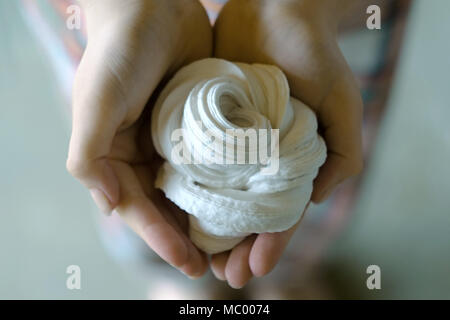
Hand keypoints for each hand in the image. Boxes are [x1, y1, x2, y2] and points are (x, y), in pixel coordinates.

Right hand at [66, 0, 212, 276]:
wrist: (153, 5)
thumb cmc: (121, 50)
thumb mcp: (96, 100)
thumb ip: (90, 154)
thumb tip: (106, 207)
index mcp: (115, 155)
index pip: (138, 207)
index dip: (161, 238)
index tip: (190, 264)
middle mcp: (143, 152)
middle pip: (165, 206)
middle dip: (186, 238)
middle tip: (214, 267)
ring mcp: (173, 141)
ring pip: (191, 190)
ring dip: (207, 219)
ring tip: (232, 247)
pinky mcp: (200, 126)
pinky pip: (212, 163)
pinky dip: (224, 185)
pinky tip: (242, 202)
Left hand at [212, 0, 362, 286]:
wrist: (273, 8)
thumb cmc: (312, 53)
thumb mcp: (342, 104)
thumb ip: (342, 154)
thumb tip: (315, 201)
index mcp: (292, 157)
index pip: (281, 211)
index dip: (271, 242)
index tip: (255, 268)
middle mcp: (260, 155)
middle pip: (247, 211)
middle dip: (237, 246)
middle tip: (224, 274)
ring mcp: (232, 142)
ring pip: (219, 194)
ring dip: (211, 228)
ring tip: (198, 258)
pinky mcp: (206, 123)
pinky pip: (196, 161)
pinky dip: (190, 189)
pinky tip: (178, 212)